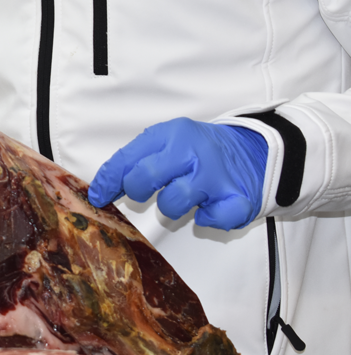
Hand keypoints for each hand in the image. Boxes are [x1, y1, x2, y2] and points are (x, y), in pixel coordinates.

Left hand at [87, 118, 267, 229]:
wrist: (256, 150)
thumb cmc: (200, 150)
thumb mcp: (168, 141)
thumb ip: (136, 159)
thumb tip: (102, 188)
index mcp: (171, 134)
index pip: (127, 159)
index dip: (108, 181)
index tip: (98, 196)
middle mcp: (193, 152)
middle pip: (144, 179)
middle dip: (137, 192)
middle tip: (146, 193)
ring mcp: (216, 176)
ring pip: (172, 204)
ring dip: (172, 207)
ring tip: (184, 194)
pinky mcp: (238, 199)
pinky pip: (210, 220)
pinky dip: (206, 219)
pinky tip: (208, 206)